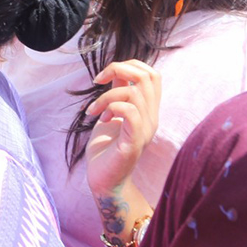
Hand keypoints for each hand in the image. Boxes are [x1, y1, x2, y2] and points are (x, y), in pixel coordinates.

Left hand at [85, 60, 160, 197]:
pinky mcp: (134, 142)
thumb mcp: (112, 113)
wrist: (104, 180)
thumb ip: (119, 94)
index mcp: (147, 110)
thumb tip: (117, 73)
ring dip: (105, 96)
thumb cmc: (106, 148)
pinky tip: (99, 119)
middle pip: (148, 76)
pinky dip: (111, 107)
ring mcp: (145, 130)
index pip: (152, 74)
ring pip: (134, 93)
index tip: (105, 77)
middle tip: (97, 82)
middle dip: (119, 70)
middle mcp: (151, 118)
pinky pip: (130, 112)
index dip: (129, 65)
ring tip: (93, 110)